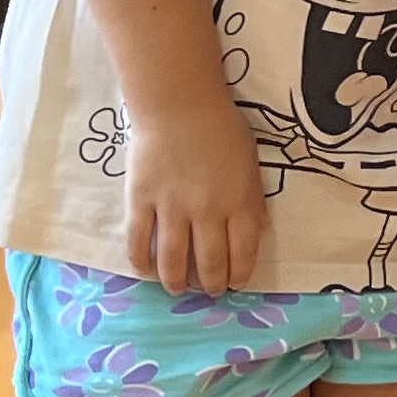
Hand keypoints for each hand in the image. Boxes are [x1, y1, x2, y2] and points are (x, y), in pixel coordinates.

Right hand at [124, 101, 271, 294]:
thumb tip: (257, 233)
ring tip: (177, 289)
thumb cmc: (220, 129)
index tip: (235, 284)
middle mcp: (207, 210)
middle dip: (211, 284)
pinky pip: (139, 240)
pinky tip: (146, 271)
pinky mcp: (141, 200)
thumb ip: (253, 201)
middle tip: (208, 291)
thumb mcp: (250, 164)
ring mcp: (171, 207)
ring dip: (176, 282)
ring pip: (173, 260)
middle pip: (209, 262)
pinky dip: (142, 262)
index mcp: (239, 201)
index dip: (240, 274)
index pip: (243, 251)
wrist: (179, 104)